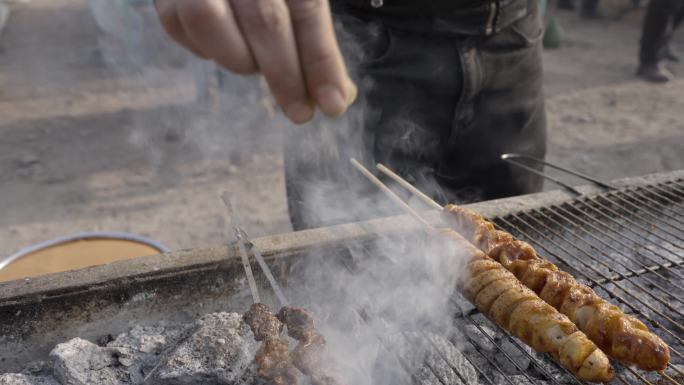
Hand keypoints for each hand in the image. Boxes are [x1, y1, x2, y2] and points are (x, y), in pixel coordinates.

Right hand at [155, 0, 356, 123]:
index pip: (306, 10)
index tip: (334, 104)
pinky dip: (204, 49)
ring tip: (253, 62)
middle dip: (286, 76)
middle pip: (264, 20)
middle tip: (300, 113)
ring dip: (238, 58)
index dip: (321, 61)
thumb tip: (339, 96)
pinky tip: (221, 47)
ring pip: (210, 20)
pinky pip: (177, 24)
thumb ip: (315, 39)